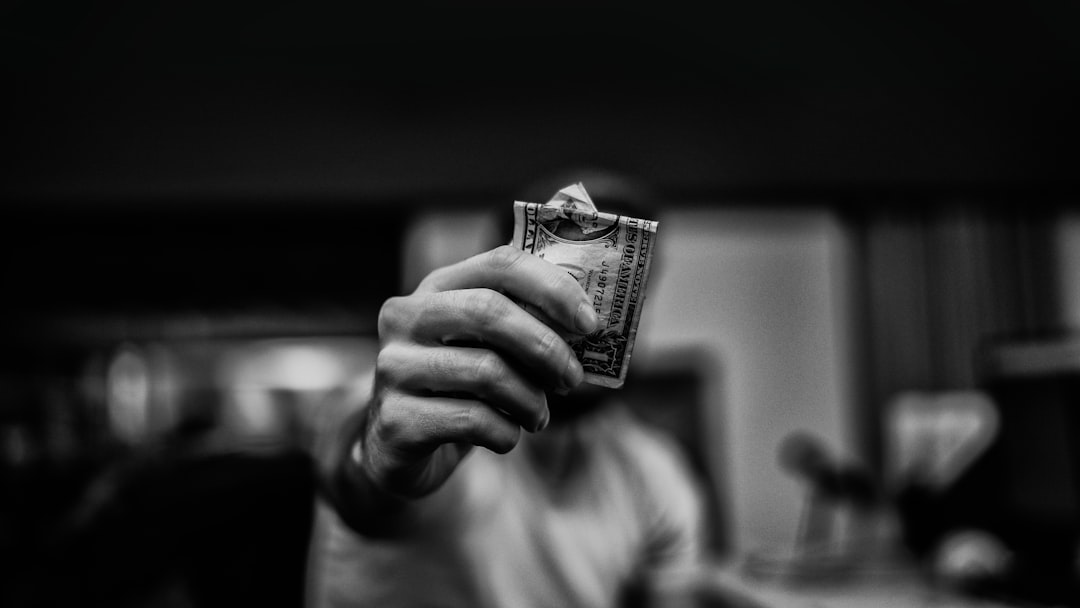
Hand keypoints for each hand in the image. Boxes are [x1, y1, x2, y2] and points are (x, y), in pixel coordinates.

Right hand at [357, 245, 597, 498]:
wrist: (398, 445)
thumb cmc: (458, 386)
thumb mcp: (485, 346)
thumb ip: (525, 324)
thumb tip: (589, 323)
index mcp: (435, 287)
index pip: (499, 263)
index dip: (552, 288)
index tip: (590, 323)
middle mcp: (405, 317)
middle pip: (489, 312)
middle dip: (546, 347)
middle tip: (571, 379)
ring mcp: (392, 367)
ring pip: (487, 372)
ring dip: (531, 400)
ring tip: (538, 416)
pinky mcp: (396, 420)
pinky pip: (473, 421)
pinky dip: (506, 434)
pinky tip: (507, 436)